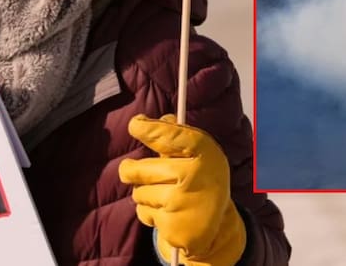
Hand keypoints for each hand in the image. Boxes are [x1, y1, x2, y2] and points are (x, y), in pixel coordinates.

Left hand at [118, 115, 245, 265]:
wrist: (216, 226)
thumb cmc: (201, 181)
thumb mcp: (197, 155)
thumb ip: (175, 137)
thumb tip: (152, 119)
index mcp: (204, 153)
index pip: (171, 136)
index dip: (150, 129)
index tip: (135, 125)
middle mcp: (195, 175)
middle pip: (139, 170)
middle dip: (130, 170)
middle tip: (130, 169)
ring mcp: (182, 202)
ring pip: (138, 193)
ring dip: (144, 194)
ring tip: (165, 196)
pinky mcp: (172, 225)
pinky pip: (143, 212)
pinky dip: (149, 212)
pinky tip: (167, 213)